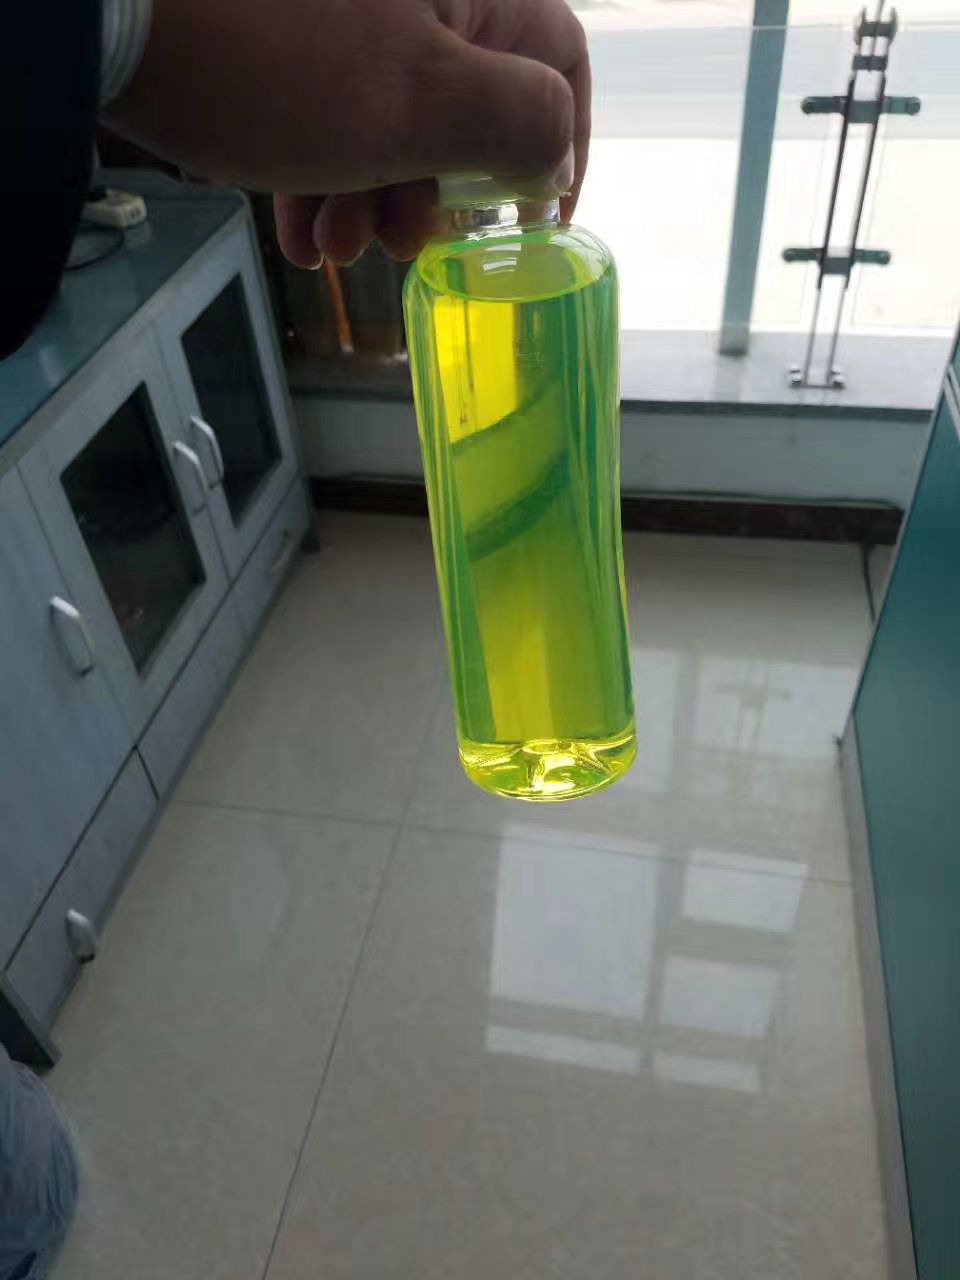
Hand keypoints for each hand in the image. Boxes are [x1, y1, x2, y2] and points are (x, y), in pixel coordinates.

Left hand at [105, 0, 589, 265]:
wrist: (111, 16)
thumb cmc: (281, 65)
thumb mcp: (420, 105)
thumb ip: (516, 125)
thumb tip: (554, 152)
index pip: (559, 63)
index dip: (557, 153)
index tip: (530, 229)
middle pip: (464, 105)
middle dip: (429, 198)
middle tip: (390, 249)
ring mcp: (350, 14)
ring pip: (392, 121)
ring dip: (369, 203)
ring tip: (327, 251)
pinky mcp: (288, 37)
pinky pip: (331, 113)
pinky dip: (322, 177)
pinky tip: (295, 232)